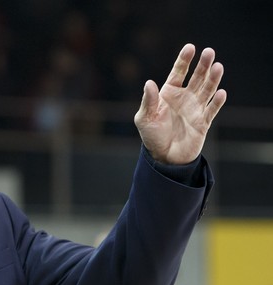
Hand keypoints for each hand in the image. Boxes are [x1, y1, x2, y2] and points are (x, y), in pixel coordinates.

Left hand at [134, 44, 226, 163]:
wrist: (164, 157)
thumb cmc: (151, 136)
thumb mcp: (144, 118)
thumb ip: (148, 101)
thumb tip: (149, 82)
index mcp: (169, 93)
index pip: (178, 72)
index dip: (184, 60)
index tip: (190, 47)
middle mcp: (184, 98)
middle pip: (196, 77)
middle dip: (203, 65)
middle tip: (209, 52)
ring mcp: (195, 109)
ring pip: (207, 90)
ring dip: (213, 79)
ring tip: (218, 67)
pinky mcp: (203, 122)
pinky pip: (212, 110)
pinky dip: (216, 102)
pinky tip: (220, 93)